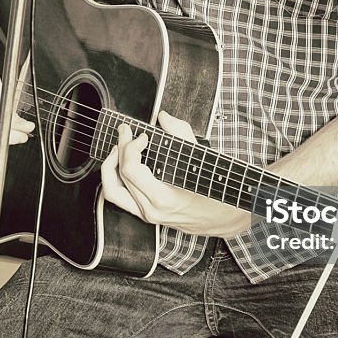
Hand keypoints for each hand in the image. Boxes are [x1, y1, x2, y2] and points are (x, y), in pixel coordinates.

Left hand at [100, 110, 250, 237]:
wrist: (226, 219)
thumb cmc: (218, 191)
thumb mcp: (202, 160)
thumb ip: (180, 133)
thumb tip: (162, 117)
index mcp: (164, 199)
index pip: (130, 170)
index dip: (131, 147)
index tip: (143, 135)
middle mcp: (151, 210)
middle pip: (120, 175)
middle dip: (121, 147)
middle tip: (126, 131)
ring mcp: (147, 215)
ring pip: (112, 190)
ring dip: (110, 165)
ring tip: (117, 147)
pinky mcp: (146, 215)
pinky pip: (119, 198)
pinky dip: (114, 179)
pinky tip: (119, 164)